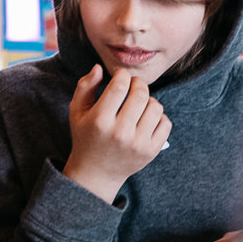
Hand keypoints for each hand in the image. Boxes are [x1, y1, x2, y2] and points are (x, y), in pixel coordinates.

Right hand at [61, 66, 171, 202]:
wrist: (97, 173)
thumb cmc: (86, 137)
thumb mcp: (77, 111)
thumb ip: (85, 86)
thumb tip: (99, 67)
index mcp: (100, 120)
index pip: (119, 86)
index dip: (122, 74)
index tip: (120, 76)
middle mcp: (120, 132)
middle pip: (140, 94)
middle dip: (138, 83)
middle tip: (133, 85)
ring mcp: (138, 143)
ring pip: (156, 107)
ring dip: (149, 100)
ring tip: (139, 104)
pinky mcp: (152, 151)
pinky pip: (165, 123)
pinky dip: (158, 116)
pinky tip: (146, 118)